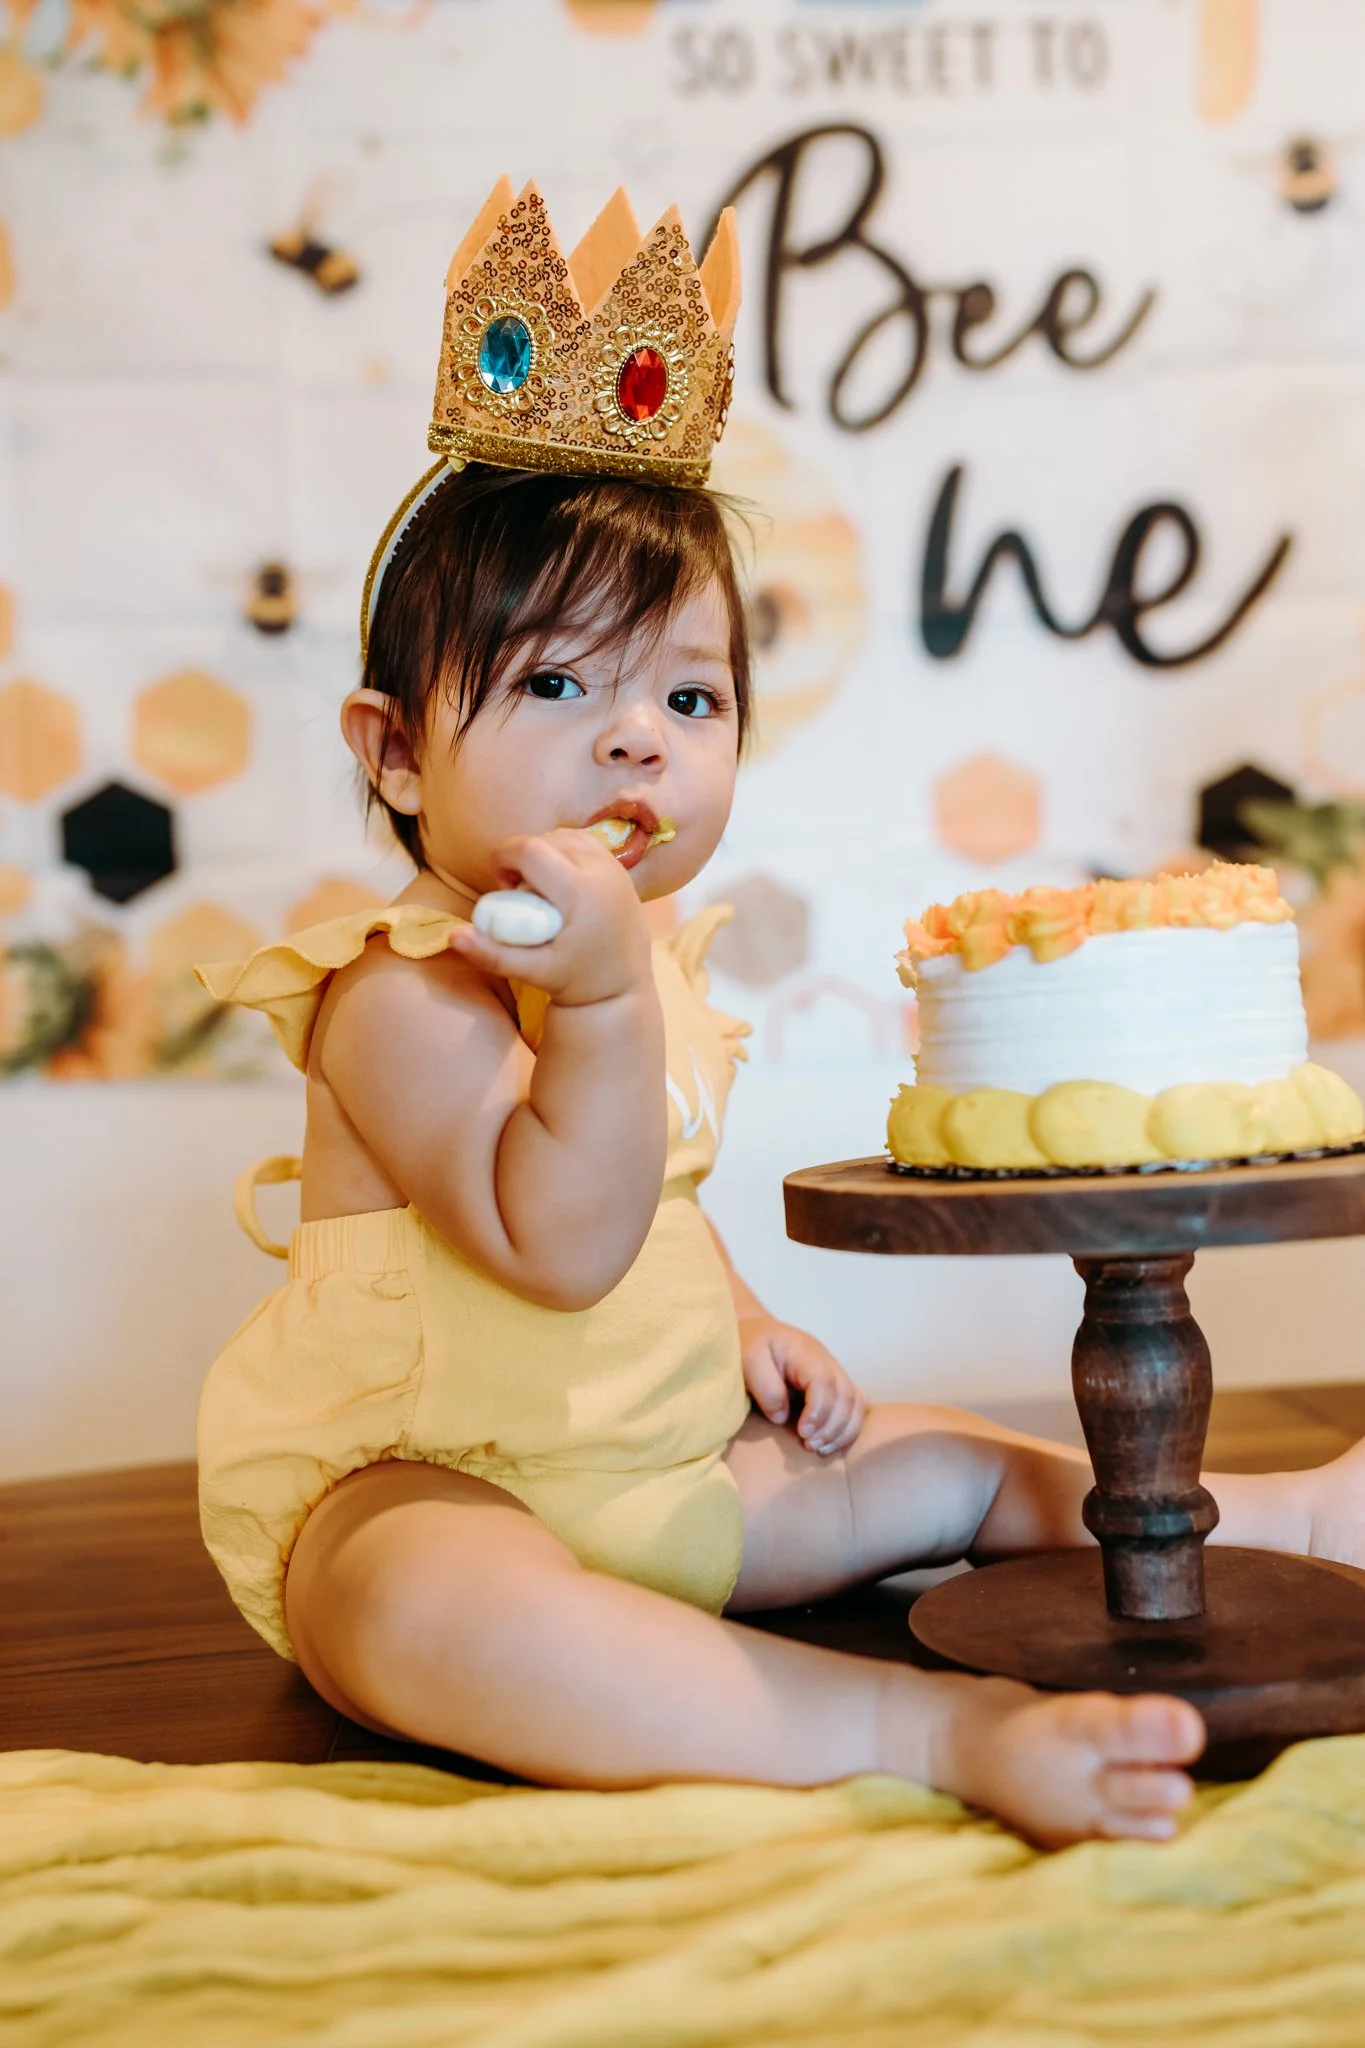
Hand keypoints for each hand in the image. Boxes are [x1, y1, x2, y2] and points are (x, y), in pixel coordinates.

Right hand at [449, 828, 652, 1008]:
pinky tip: (557, 882)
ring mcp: (614, 867)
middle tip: (519, 894)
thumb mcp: (532, 972)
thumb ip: (491, 954)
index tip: (502, 886)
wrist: (623, 986)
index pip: (531, 849)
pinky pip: (582, 841)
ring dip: (542, 853)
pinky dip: (562, 852)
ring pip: (564, 835)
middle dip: (522, 857)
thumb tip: (452, 936)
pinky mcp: (620, 867)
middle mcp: (601, 871)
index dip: (505, 857)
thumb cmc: (575, 981)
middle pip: (545, 839)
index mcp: (580, 893)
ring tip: (538, 888)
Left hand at [739, 1315, 866, 1455]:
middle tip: (809, 1445)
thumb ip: (765, 1387)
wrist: (759, 1336)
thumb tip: (783, 1417)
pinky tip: (830, 1445)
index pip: (823, 1380)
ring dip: (843, 1431)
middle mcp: (827, 1361)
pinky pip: (857, 1407)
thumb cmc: (751, 1347)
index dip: (818, 1410)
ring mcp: (835, 1373)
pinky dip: (848, 1429)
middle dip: (831, 1426)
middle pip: (845, 1394)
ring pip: (857, 1402)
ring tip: (820, 1449)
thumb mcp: (748, 1361)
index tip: (802, 1432)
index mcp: (804, 1352)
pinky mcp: (837, 1386)